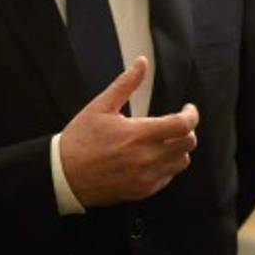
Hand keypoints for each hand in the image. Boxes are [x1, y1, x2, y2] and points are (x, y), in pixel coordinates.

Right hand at [59, 57, 199, 207]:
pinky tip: (153, 156)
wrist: (62, 176)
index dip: (191, 115)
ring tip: (166, 140)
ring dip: (179, 148)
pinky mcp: (141, 191)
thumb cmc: (81, 139)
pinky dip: (167, 165)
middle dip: (187, 130)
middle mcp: (146, 158)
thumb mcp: (100, 106)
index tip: (187, 109)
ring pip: (182, 162)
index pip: (182, 125)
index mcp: (138, 134)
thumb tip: (142, 63)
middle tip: (176, 123)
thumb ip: (126, 84)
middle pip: (188, 144)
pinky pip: (168, 178)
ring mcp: (145, 177)